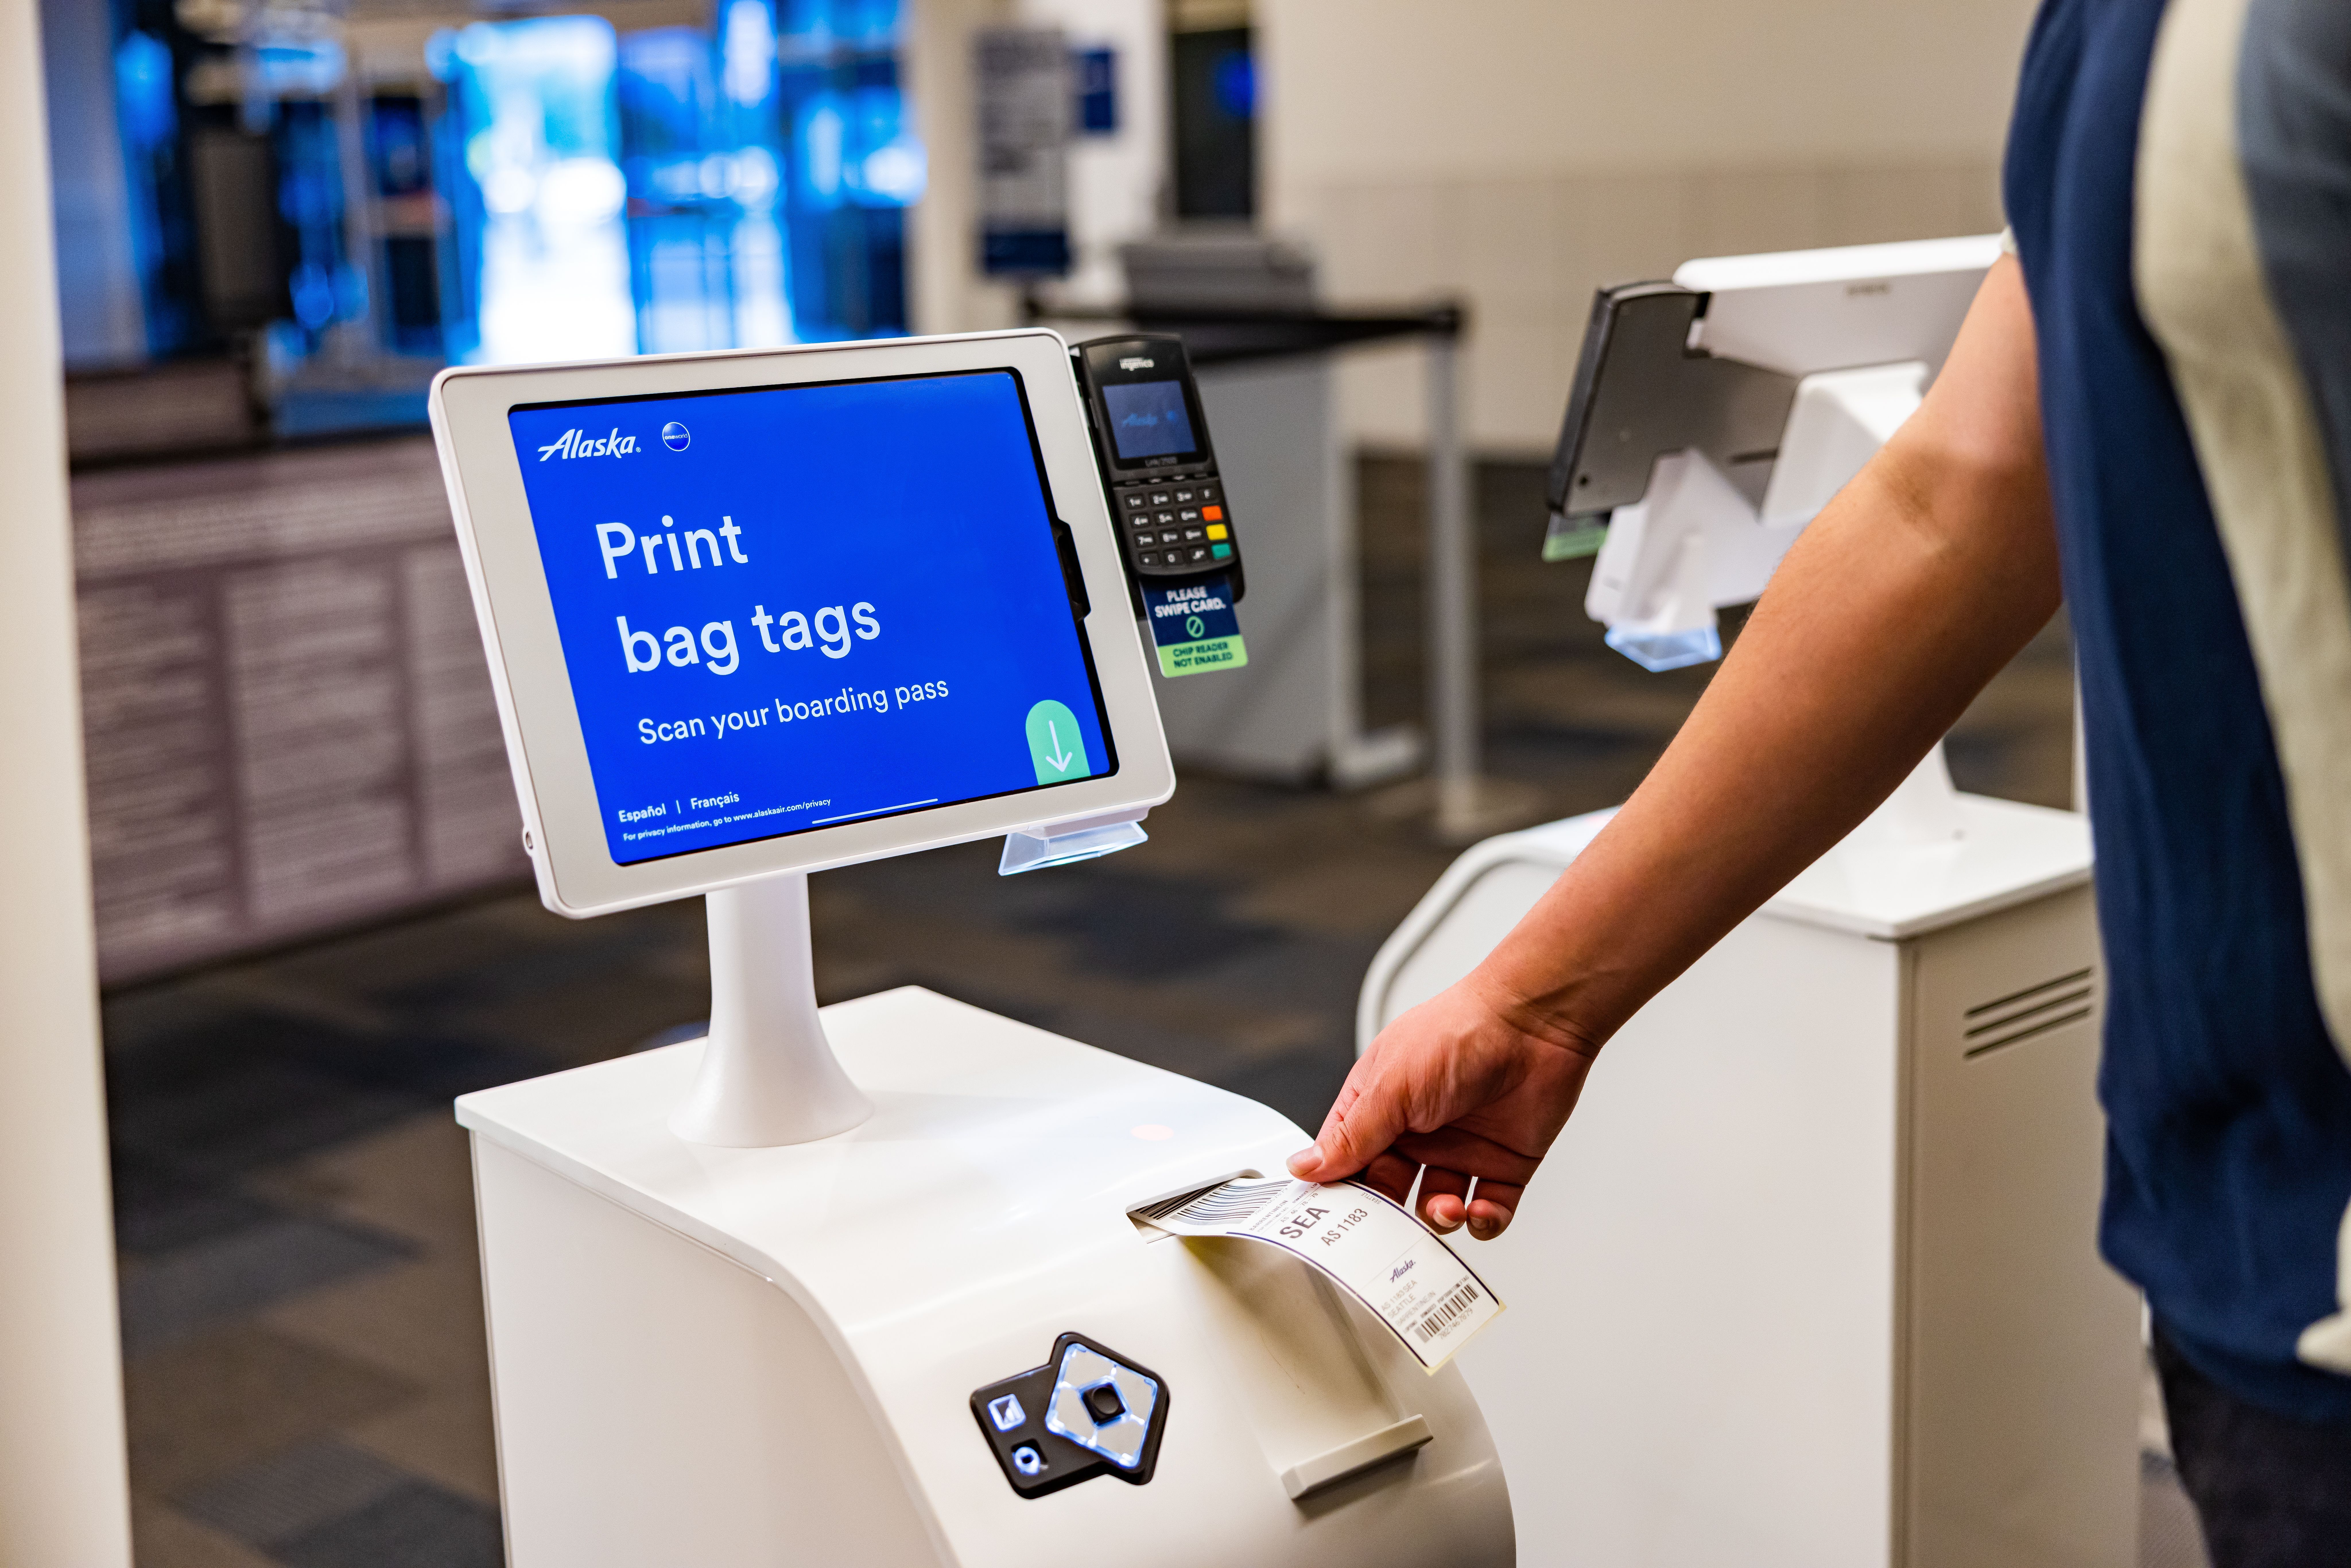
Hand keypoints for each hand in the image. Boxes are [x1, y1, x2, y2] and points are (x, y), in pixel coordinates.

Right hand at [1286, 971, 1597, 1238]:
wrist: (1534, 1023)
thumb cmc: (1459, 1034)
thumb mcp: (1391, 1088)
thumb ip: (1352, 1137)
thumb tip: (1304, 1166)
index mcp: (1379, 1106)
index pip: (1346, 1161)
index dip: (1339, 1193)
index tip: (1336, 1224)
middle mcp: (1417, 1131)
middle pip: (1388, 1192)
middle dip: (1389, 1217)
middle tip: (1391, 1232)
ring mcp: (1460, 1149)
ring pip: (1437, 1208)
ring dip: (1439, 1218)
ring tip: (1447, 1206)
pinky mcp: (1503, 1165)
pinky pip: (1487, 1211)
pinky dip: (1483, 1222)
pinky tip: (1479, 1210)